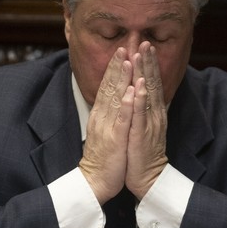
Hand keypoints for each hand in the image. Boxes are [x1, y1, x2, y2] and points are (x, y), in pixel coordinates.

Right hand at [79, 47, 134, 203]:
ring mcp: (108, 127)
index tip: (121, 50)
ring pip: (116, 98)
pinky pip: (122, 120)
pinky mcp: (115, 139)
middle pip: (109, 86)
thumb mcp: (103, 130)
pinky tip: (132, 92)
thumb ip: (107, 114)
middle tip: (124, 46)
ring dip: (122, 78)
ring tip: (128, 60)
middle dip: (117, 66)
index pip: (107, 86)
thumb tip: (113, 99)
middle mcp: (102, 117)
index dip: (113, 68)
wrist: (94, 181)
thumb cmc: (102, 157)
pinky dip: (127, 105)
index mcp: (100, 114)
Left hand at [125, 42, 167, 199]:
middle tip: (145, 41)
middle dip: (148, 62)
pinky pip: (140, 116)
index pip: (151, 82)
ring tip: (142, 56)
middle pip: (151, 83)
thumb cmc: (143, 152)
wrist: (149, 178)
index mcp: (153, 111)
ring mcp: (149, 124)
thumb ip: (146, 108)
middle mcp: (154, 114)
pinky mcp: (141, 135)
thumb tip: (144, 91)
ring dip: (144, 74)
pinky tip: (138, 87)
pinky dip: (140, 100)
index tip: (145, 44)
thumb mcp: (146, 125)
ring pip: (147, 94)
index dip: (148, 64)